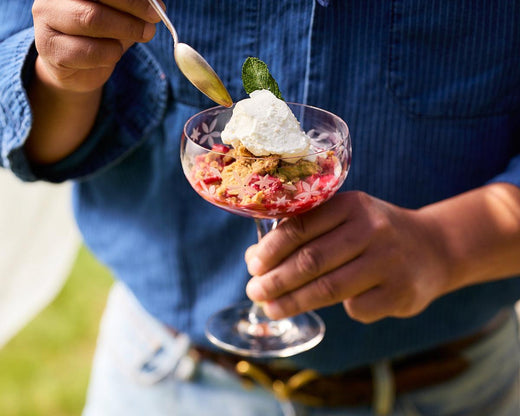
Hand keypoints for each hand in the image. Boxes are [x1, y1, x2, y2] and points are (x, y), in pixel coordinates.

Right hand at [32, 0, 162, 92]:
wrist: (74, 69)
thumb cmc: (99, 36)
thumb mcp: (118, 16)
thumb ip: (133, 8)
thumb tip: (157, 5)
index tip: (157, 8)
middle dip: (132, 10)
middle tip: (152, 24)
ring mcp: (46, 22)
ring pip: (92, 19)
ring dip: (124, 32)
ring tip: (138, 37)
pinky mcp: (51, 50)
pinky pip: (90, 51)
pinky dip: (111, 54)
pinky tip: (113, 54)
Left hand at [245, 191, 451, 322]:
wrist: (432, 248)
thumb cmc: (373, 234)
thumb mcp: (345, 220)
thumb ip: (305, 234)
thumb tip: (256, 260)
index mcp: (351, 204)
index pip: (300, 226)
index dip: (271, 249)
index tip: (252, 266)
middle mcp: (372, 228)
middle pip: (311, 260)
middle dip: (276, 280)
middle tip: (254, 292)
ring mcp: (389, 260)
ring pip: (328, 287)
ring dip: (293, 301)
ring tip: (270, 308)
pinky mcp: (401, 291)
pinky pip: (355, 308)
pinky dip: (337, 310)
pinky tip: (329, 306)